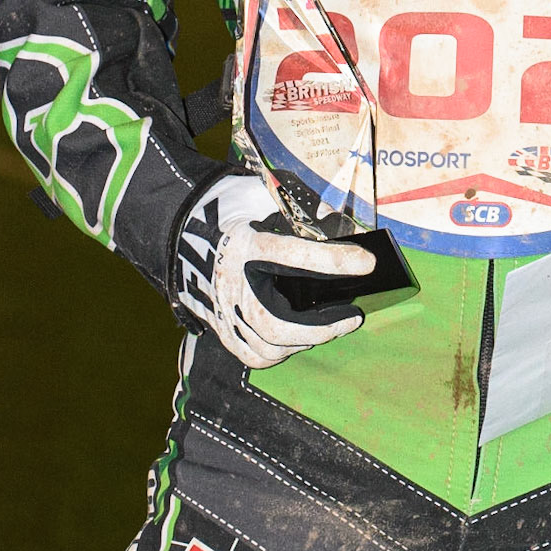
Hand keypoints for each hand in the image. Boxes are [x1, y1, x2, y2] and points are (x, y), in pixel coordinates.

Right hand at [171, 172, 372, 367]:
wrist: (182, 229)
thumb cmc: (230, 211)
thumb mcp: (260, 195)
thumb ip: (298, 209)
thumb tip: (339, 224)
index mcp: (242, 243)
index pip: (293, 256)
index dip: (333, 260)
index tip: (368, 262)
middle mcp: (229, 283)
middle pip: (275, 321)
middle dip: (321, 326)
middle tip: (352, 316)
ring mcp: (221, 311)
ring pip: (267, 345)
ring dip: (305, 340)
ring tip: (331, 327)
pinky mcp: (220, 328)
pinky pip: (254, 354)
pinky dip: (282, 351)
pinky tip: (302, 339)